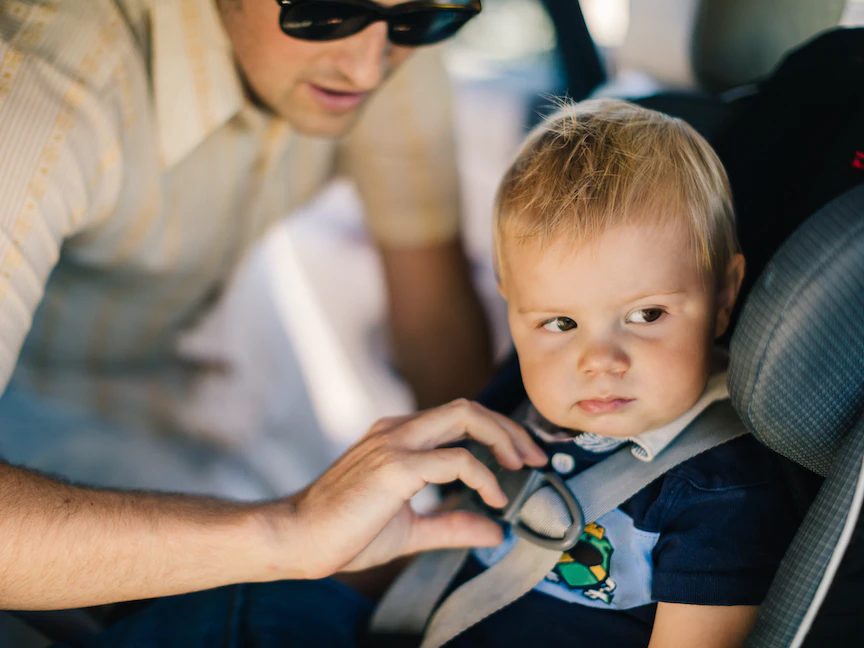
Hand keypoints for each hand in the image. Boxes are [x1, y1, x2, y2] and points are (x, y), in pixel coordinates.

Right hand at [286, 399, 546, 577]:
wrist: (296, 538)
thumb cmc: (344, 532)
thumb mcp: (411, 530)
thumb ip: (451, 526)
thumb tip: (495, 532)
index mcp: (397, 436)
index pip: (458, 417)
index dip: (497, 432)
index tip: (523, 459)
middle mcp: (397, 429)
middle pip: (468, 408)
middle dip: (509, 429)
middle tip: (537, 457)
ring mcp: (394, 442)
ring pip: (465, 417)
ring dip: (504, 439)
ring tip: (523, 469)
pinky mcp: (394, 466)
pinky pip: (456, 460)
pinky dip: (483, 476)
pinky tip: (493, 499)